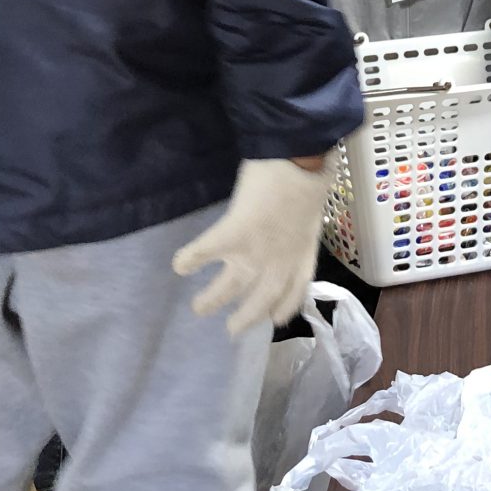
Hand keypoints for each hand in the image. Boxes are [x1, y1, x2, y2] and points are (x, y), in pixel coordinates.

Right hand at [172, 157, 333, 335]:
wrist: (301, 160)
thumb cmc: (311, 172)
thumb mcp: (313, 202)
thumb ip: (301, 216)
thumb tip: (300, 205)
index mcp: (303, 250)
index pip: (296, 289)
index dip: (284, 307)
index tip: (274, 319)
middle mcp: (280, 261)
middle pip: (261, 300)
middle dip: (245, 318)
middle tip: (231, 330)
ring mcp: (256, 252)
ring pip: (231, 286)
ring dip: (212, 299)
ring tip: (197, 308)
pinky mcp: (234, 236)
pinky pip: (206, 252)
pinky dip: (190, 259)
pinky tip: (178, 266)